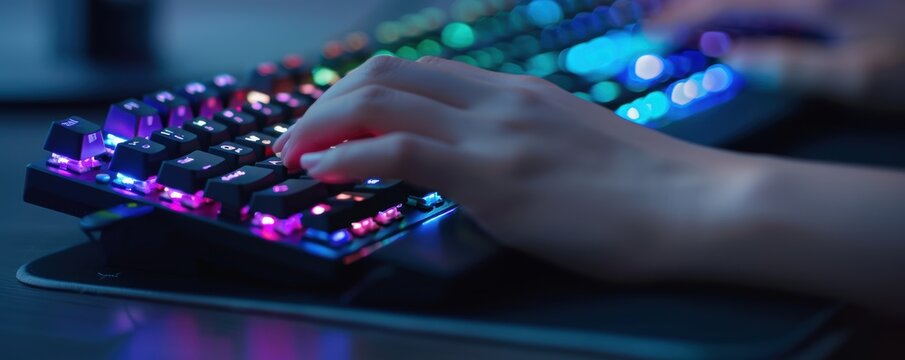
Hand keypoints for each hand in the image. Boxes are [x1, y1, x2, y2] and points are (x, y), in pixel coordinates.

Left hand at [273, 55, 739, 278]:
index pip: (416, 72)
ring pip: (382, 101)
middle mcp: (498, 100)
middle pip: (386, 75)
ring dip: (322, 126)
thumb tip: (474, 163)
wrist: (695, 207)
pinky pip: (400, 152)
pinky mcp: (495, 177)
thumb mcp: (568, 147)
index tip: (329, 120)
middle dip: (325, 104)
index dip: (358, 91)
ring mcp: (495, 133)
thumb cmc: (642, 189)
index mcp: (513, 93)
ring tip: (293, 156)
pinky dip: (348, 157)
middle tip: (294, 139)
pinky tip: (322, 172)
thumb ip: (515, 142)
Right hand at [646, 0, 904, 107]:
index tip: (648, 35)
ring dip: (719, 1)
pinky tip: (743, 17)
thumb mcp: (860, 78)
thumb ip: (790, 66)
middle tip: (655, 15)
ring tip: (686, 11)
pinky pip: (776, 1)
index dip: (683, 19)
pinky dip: (750, 6)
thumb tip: (729, 58)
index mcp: (812, 0)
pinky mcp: (834, 2)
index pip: (729, 5)